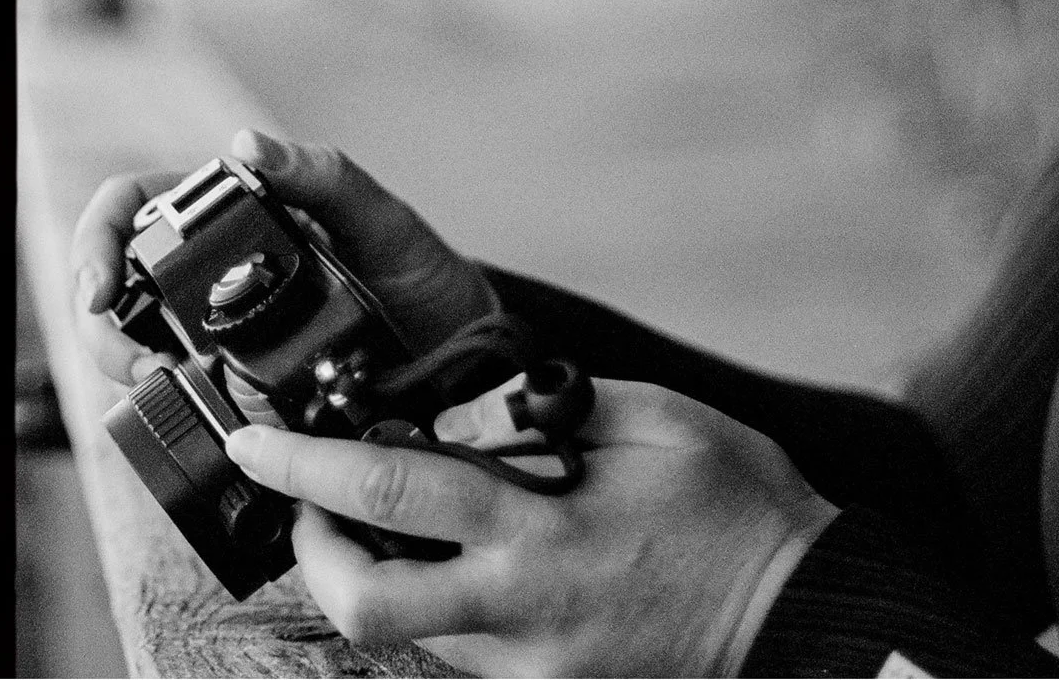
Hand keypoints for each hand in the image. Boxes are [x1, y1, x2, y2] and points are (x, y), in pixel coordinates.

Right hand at [71, 131, 497, 385]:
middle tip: (143, 360)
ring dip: (129, 367)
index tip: (103, 288)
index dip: (98, 238)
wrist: (467, 354)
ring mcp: (222, 333)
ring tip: (168, 383)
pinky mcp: (240, 390)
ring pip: (135, 346)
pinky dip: (173, 408)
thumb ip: (322, 177)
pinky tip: (196, 411)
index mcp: (239, 213)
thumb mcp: (380, 220)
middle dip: (105, 325)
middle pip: (119, 286)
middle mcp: (217, 271)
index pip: (136, 208)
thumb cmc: (422, 273)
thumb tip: (243, 144)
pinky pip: (182, 401)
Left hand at [226, 376, 838, 676]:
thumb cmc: (735, 504)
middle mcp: (521, 614)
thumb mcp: (655, 419)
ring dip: (378, 579)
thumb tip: (475, 405)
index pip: (393, 493)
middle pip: (365, 606)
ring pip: (411, 636)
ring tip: (396, 524)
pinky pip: (467, 656)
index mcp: (542, 532)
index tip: (258, 443)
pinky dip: (449, 607)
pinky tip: (479, 566)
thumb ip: (555, 409)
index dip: (309, 467)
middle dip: (312, 555)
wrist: (801, 615)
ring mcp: (533, 670)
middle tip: (310, 505)